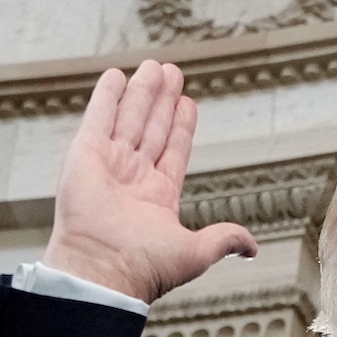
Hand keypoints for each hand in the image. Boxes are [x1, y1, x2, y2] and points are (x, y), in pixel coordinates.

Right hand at [42, 61, 257, 303]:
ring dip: (143, 92)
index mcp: (157, 197)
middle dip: (162, 100)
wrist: (105, 270)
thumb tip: (251, 248)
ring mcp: (108, 164)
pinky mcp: (85, 155)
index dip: (181, 126)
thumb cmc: (146, 267)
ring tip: (155, 67)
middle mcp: (132, 178)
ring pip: (130, 118)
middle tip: (172, 72)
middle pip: (152, 128)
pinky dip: (107, 97)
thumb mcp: (197, 251)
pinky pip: (98, 118)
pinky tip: (117, 76)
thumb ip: (224, 239)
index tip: (188, 103)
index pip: (173, 151)